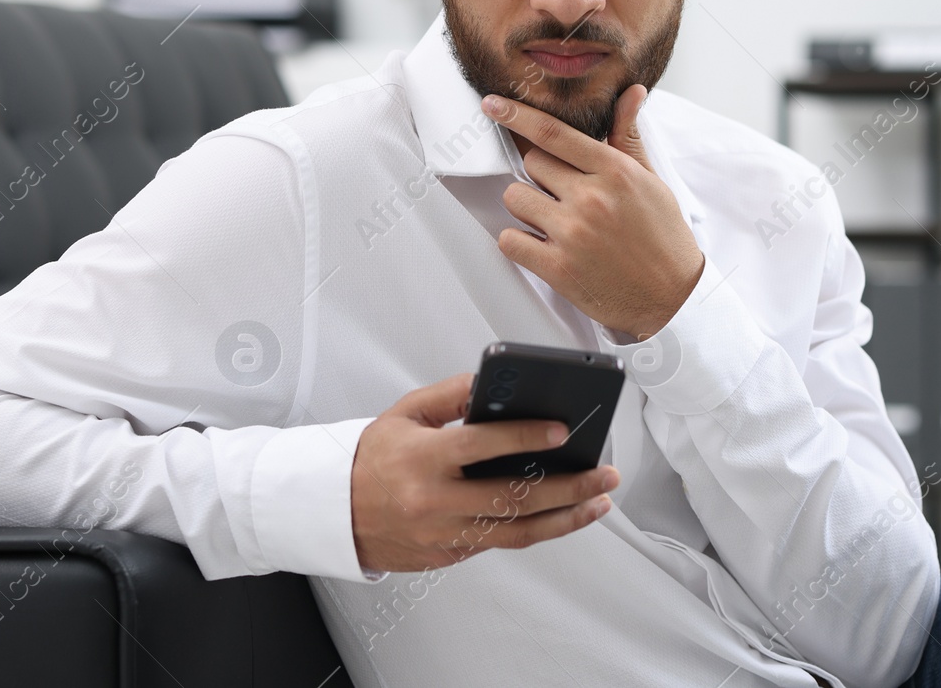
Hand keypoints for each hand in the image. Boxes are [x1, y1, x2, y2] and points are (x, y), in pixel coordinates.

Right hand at [351, 373, 619, 572]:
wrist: (337, 511)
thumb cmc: (373, 458)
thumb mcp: (405, 414)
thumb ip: (450, 396)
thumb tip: (493, 385)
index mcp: (424, 459)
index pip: (484, 446)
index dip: (526, 437)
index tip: (563, 430)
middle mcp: (436, 501)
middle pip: (514, 497)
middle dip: (569, 486)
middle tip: (604, 474)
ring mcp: (444, 534)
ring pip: (516, 531)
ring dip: (565, 518)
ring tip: (598, 503)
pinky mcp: (449, 555)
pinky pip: (499, 542)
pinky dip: (534, 529)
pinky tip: (561, 515)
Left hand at [483, 84, 703, 340]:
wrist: (672, 298)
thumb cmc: (663, 239)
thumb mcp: (652, 182)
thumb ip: (629, 137)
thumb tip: (631, 93)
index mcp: (615, 172)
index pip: (554, 134)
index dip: (518, 115)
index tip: (494, 105)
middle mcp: (591, 198)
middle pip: (532, 164)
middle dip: (541, 176)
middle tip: (563, 194)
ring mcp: (572, 233)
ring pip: (515, 198)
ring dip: (527, 208)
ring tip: (553, 221)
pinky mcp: (558, 267)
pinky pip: (510, 240)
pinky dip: (518, 242)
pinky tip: (541, 245)